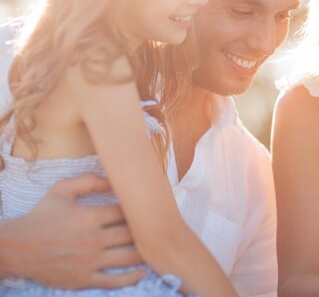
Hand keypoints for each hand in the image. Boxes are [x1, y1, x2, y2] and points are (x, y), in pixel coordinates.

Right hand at [0, 173, 143, 288]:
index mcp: (90, 216)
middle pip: (132, 234)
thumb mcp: (61, 190)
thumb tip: (114, 179)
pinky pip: (113, 281)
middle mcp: (93, 239)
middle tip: (159, 226)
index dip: (140, 209)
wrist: (17, 247)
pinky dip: (131, 278)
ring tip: (157, 248)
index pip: (126, 212)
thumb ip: (89, 181)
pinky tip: (142, 273)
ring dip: (145, 253)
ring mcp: (89, 262)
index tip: (150, 208)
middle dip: (147, 230)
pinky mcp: (83, 279)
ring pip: (127, 257)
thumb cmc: (41, 216)